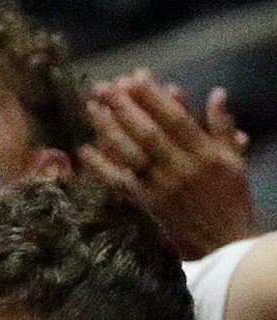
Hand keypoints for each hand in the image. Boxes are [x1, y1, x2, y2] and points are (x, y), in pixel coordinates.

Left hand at [81, 71, 256, 259]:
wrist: (226, 243)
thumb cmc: (231, 199)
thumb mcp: (234, 160)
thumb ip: (222, 127)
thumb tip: (217, 92)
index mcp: (207, 154)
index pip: (177, 119)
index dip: (155, 97)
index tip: (135, 76)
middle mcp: (183, 168)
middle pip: (150, 132)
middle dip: (126, 106)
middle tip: (104, 86)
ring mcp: (163, 188)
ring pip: (132, 153)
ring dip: (110, 129)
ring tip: (91, 108)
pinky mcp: (147, 206)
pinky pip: (120, 183)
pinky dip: (102, 166)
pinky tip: (84, 149)